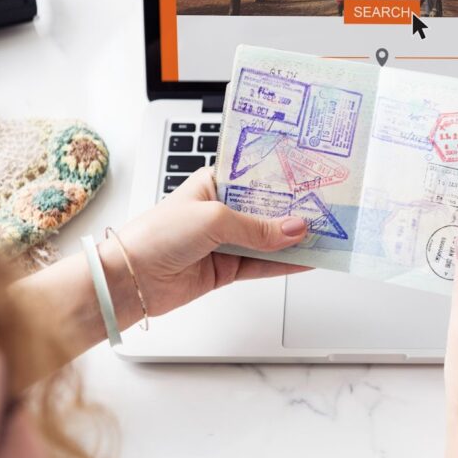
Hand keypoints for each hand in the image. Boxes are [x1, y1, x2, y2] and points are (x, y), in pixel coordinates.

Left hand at [103, 167, 308, 318]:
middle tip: (329, 208)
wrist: (127, 280)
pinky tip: (308, 259)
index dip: (284, 178)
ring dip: (294, 239)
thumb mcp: (213, 219)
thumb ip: (258, 227)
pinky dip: (285, 263)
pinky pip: (263, 264)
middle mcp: (221, 210)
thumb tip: (295, 229)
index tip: (313, 177)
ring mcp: (225, 240)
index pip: (257, 177)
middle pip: (268, 209)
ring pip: (269, 238)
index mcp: (214, 184)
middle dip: (296, 210)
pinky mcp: (227, 268)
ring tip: (327, 235)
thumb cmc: (157, 235)